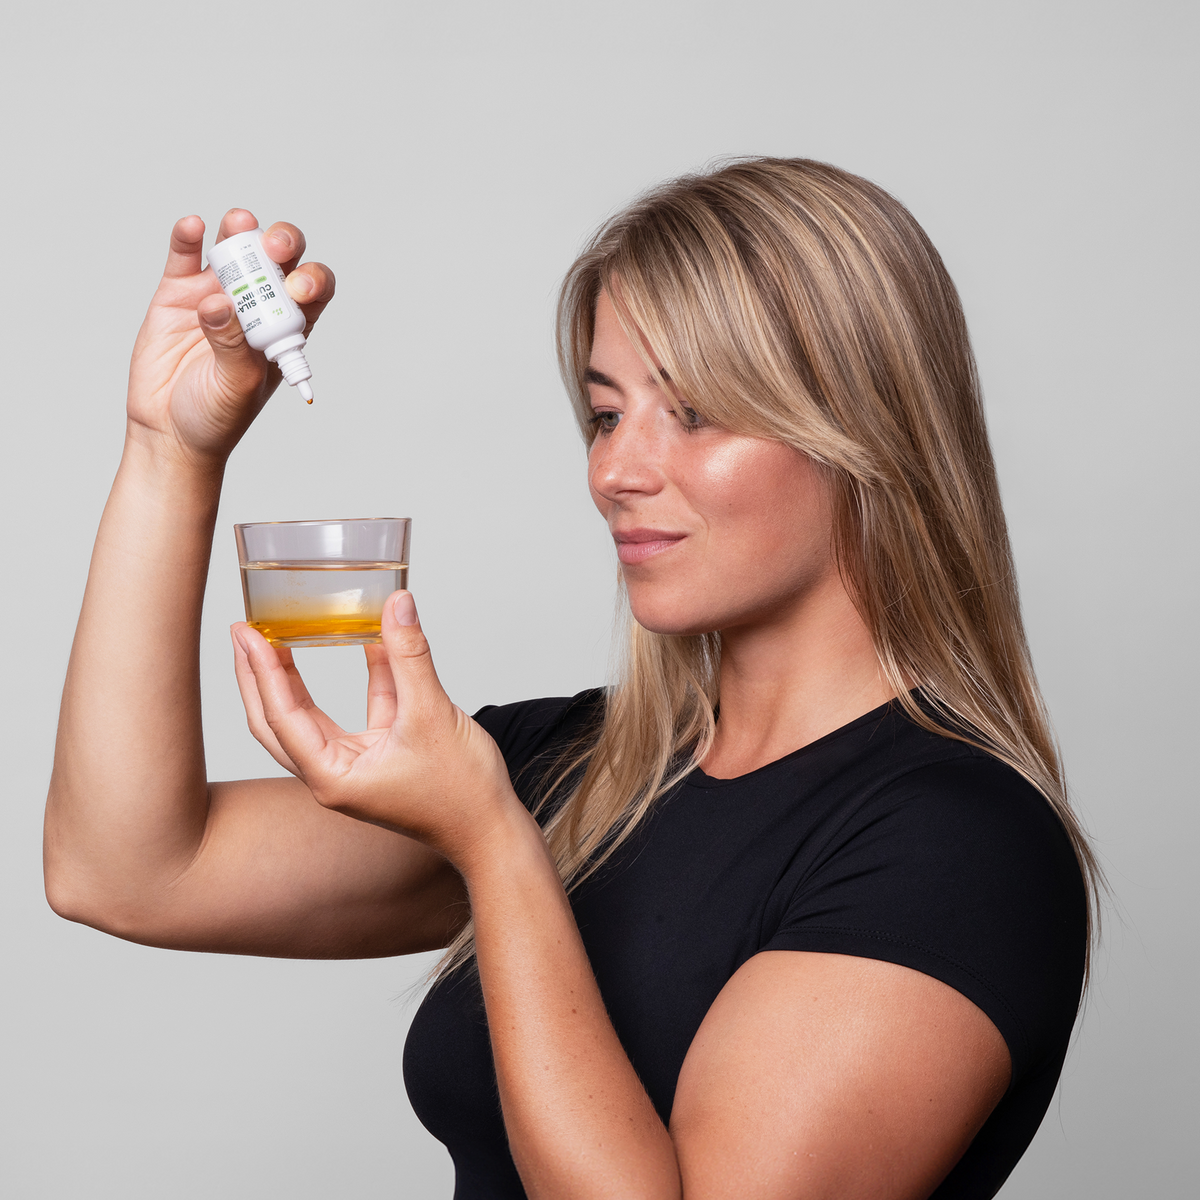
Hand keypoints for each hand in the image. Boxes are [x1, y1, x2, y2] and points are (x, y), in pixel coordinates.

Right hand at [127, 210, 335, 464]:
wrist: (169, 430)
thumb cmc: (217, 415)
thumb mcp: (237, 385)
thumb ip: (234, 344)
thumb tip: (219, 303)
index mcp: (285, 327)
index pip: (311, 291)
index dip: (311, 280)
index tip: (299, 288)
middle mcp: (256, 303)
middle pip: (277, 259)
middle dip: (281, 244)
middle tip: (273, 247)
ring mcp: (216, 292)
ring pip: (234, 246)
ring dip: (240, 229)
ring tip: (240, 225)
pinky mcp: (178, 292)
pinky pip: (184, 255)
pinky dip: (188, 236)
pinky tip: (193, 226)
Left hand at [231, 593, 520, 863]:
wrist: (491, 830)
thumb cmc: (460, 793)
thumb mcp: (432, 715)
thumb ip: (410, 656)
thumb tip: (397, 605)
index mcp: (332, 777)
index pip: (282, 717)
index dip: (263, 671)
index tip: (250, 633)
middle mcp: (334, 774)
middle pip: (278, 720)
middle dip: (258, 676)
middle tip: (245, 631)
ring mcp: (355, 765)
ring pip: (311, 715)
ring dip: (298, 676)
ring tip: (280, 634)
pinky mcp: (380, 756)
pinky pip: (360, 710)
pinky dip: (363, 677)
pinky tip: (368, 640)